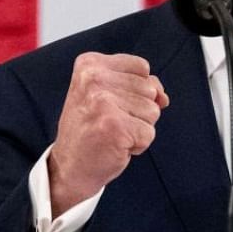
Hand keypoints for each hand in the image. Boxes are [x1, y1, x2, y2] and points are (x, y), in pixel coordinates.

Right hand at [47, 52, 169, 216]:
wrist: (70, 167)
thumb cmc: (91, 130)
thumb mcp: (109, 95)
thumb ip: (140, 85)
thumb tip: (163, 97)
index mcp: (90, 64)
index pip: (141, 67)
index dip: (135, 90)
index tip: (109, 104)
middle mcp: (94, 78)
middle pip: (149, 89)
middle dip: (137, 111)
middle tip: (109, 122)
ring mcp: (103, 101)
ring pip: (152, 111)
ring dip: (138, 128)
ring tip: (112, 133)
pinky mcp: (115, 126)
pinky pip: (149, 133)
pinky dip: (138, 145)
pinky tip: (115, 146)